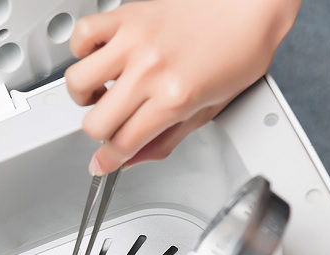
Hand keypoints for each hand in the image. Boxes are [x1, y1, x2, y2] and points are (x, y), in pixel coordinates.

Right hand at [64, 0, 300, 174]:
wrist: (251, 5)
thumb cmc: (240, 50)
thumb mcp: (209, 109)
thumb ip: (167, 139)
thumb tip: (135, 158)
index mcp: (174, 98)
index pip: (124, 143)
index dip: (108, 161)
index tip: (101, 164)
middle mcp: (150, 70)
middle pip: (96, 123)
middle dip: (101, 134)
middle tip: (113, 126)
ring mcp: (134, 41)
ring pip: (78, 82)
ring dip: (86, 95)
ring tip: (103, 91)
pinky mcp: (127, 15)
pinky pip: (82, 35)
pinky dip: (83, 51)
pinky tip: (101, 57)